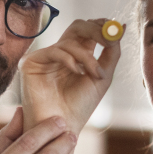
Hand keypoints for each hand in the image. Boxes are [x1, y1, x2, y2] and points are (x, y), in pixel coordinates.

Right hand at [20, 18, 120, 134]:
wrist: (61, 128)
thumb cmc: (80, 107)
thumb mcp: (102, 77)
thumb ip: (111, 53)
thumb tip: (121, 26)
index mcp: (77, 55)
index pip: (88, 30)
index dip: (102, 26)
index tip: (117, 29)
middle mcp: (61, 53)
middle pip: (78, 26)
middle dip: (96, 30)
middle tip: (109, 38)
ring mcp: (46, 57)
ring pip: (70, 41)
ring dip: (87, 57)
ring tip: (96, 74)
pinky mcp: (32, 62)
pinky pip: (55, 50)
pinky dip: (70, 60)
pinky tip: (77, 73)